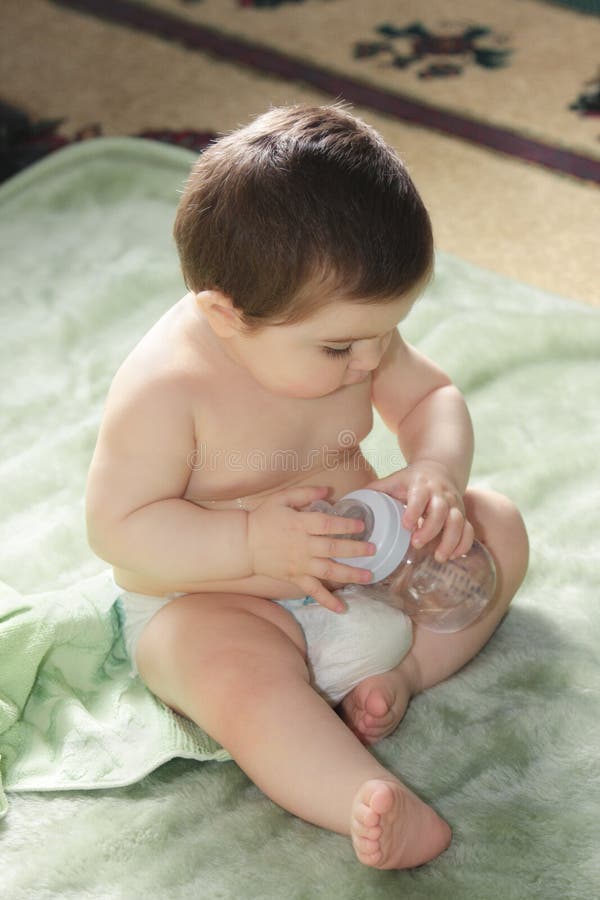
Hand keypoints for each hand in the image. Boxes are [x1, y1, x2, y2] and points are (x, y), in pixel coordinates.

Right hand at [247, 485, 374, 611]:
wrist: (243, 543)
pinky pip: (313, 591)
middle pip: (333, 548)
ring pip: (329, 570)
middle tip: (373, 550)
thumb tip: (328, 490)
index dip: (346, 525)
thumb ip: (305, 493)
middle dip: (356, 549)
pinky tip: (342, 608)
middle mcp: (303, 545)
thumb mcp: (282, 499)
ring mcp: (300, 564)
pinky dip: (327, 601)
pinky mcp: (295, 578)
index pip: (328, 524)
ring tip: (369, 576)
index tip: (362, 525)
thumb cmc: (263, 518)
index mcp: (300, 524)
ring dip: (350, 574)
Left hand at [367, 461, 473, 561]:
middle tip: (416, 543)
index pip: (420, 497)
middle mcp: (441, 494)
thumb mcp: (394, 480)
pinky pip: (469, 530)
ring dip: (450, 540)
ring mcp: (454, 504)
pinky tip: (454, 555)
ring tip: (439, 557)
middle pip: (441, 511)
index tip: (407, 525)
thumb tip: (347, 502)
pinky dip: (464, 543)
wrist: (440, 468)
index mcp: (421, 485)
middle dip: (431, 529)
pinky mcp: (463, 514)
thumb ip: (376, 490)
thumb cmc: (412, 479)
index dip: (415, 510)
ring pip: (459, 522)